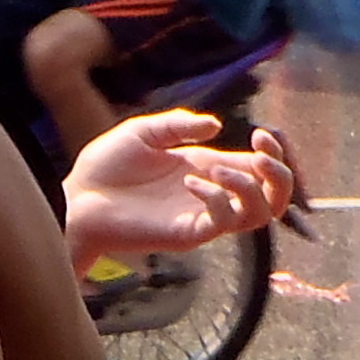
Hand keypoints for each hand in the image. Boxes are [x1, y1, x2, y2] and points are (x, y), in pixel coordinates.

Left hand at [63, 110, 295, 264]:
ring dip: (251, 188)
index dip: (274, 152)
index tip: (263, 133)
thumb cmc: (105, 167)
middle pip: (274, 197)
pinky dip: (217, 198)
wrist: (77, 199)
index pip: (259, 167)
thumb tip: (216, 125)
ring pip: (259, 215)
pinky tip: (189, 183)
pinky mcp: (188, 233)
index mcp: (207, 167)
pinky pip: (222, 222)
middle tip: (262, 155)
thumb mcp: (142, 133)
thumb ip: (178, 126)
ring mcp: (202, 216)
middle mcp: (212, 193)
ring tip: (218, 169)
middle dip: (282, 175)